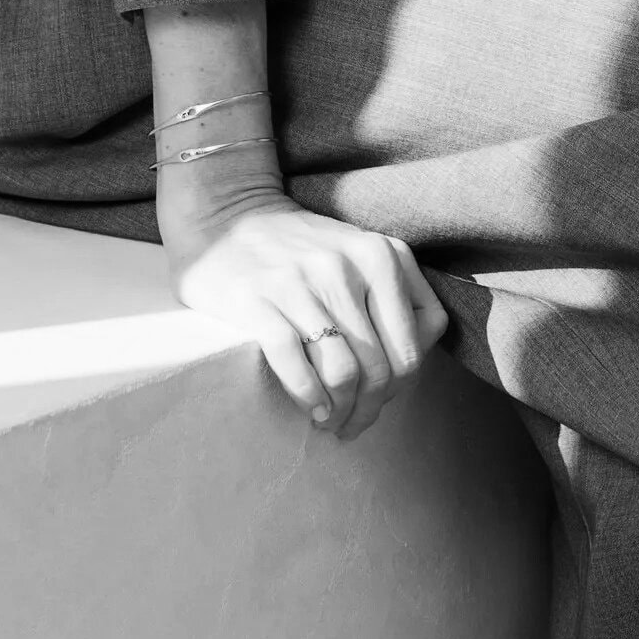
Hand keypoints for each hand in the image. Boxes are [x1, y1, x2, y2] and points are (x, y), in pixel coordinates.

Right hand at [161, 176, 448, 439]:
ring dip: (340, 411)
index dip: (398, 388)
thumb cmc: (303, 249)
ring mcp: (299, 281)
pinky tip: (309, 407)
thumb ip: (396, 297)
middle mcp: (345, 265)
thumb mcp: (361, 253)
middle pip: (379, 368)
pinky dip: (308, 396)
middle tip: (352, 424)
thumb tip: (410, 366)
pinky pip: (294, 364)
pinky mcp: (256, 300)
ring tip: (330, 419)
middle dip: (368, 409)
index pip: (411, 347)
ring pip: (343, 373)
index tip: (378, 399)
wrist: (227, 215)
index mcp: (381, 255)